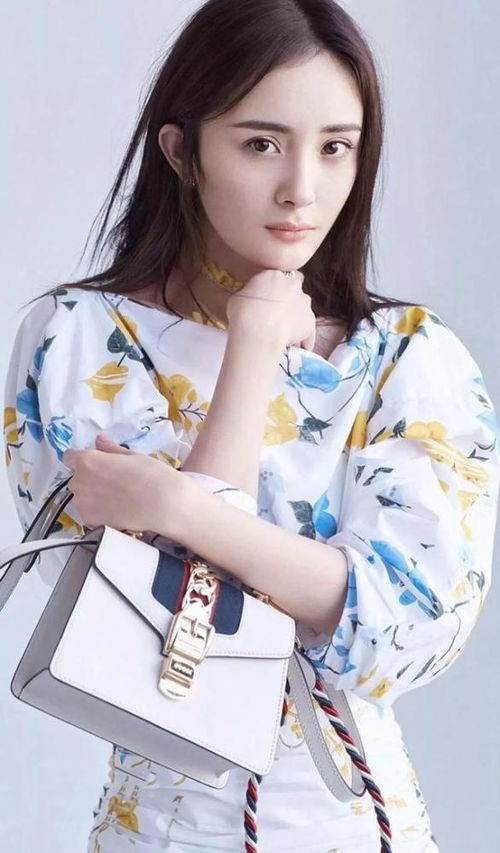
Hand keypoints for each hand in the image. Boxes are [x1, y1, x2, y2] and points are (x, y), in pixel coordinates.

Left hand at [61, 433, 185, 537]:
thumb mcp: (132, 456)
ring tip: (117, 499)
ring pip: (83, 497)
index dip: (81, 459)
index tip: (96, 464)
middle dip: (90, 479)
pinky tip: (117, 511)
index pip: (69, 457)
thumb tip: (99, 440)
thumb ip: (110, 449)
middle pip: (77, 478)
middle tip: (114, 483)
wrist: (164, 505)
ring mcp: (83, 504)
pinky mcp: (90, 521)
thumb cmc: (152, 475)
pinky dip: (99, 513)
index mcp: (88, 461)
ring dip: (93, 497)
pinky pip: (89, 513)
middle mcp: (79, 482)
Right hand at [225, 269, 315, 350]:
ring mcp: (304, 303)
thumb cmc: (243, 313)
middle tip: (276, 313)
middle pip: (293, 289)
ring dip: (295, 317)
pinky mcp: (310, 322)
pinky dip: (305, 339)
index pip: (277, 277)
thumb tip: (252, 299)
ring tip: (285, 332)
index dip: (273, 288)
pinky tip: (300, 347)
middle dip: (287, 299)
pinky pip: (309, 331)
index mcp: (274, 274)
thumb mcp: (238, 297)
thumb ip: (251, 294)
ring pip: (302, 309)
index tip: (268, 298)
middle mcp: (293, 285)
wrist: (257, 332)